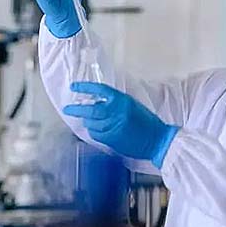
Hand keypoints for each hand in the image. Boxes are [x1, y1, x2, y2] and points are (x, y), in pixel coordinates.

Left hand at [63, 82, 179, 168]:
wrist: (157, 140)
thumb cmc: (147, 122)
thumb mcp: (132, 105)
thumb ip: (116, 103)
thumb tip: (97, 102)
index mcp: (123, 101)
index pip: (100, 90)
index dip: (85, 87)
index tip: (74, 86)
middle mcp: (117, 113)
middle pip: (91, 109)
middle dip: (76, 109)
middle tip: (67, 108)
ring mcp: (114, 127)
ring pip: (91, 123)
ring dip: (87, 121)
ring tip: (88, 119)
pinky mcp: (112, 140)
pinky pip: (96, 134)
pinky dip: (93, 131)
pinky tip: (96, 130)